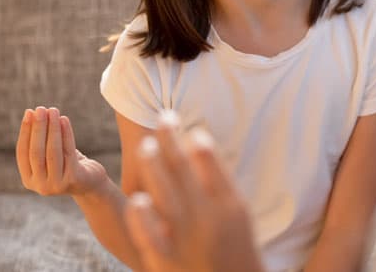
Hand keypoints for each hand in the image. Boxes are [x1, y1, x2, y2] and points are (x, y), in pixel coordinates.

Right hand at [16, 106, 107, 195]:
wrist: (90, 183)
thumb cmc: (67, 164)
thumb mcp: (49, 155)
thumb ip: (39, 141)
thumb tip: (32, 113)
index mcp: (28, 179)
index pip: (22, 152)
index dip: (25, 131)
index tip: (28, 112)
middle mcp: (40, 185)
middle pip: (36, 151)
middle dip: (38, 128)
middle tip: (40, 109)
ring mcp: (56, 184)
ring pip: (52, 151)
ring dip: (52, 128)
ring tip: (53, 110)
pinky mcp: (73, 179)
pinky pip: (68, 151)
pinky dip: (66, 134)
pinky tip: (64, 120)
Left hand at [123, 111, 263, 271]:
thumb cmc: (236, 255)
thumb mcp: (238, 218)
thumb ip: (220, 186)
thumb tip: (198, 146)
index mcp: (231, 206)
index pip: (211, 161)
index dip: (197, 139)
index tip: (188, 125)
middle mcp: (210, 218)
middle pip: (184, 169)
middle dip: (171, 140)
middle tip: (162, 118)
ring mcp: (187, 239)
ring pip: (166, 194)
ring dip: (154, 166)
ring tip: (144, 145)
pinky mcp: (166, 261)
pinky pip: (150, 234)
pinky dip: (143, 216)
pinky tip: (137, 199)